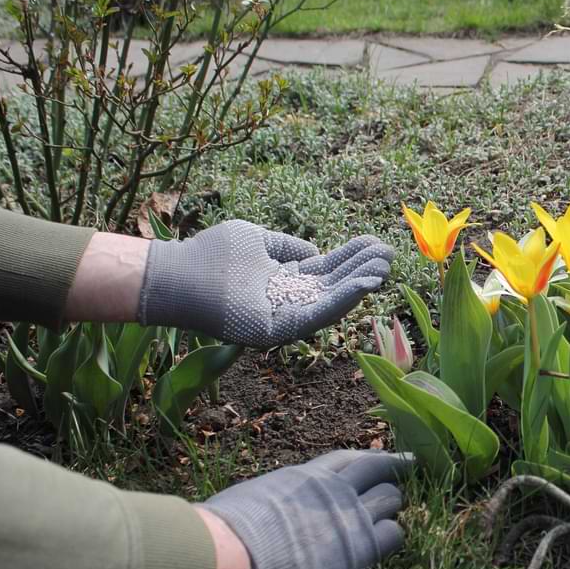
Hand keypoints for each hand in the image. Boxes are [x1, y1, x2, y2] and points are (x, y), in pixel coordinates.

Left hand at [137, 220, 394, 346]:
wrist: (178, 275)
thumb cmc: (211, 255)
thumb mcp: (257, 238)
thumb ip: (287, 246)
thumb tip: (316, 252)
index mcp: (284, 280)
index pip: (326, 270)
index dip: (352, 257)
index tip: (377, 243)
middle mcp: (288, 301)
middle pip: (334, 286)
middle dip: (363, 270)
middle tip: (391, 255)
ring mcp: (285, 317)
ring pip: (331, 302)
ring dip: (360, 286)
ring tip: (384, 270)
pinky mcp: (280, 330)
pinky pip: (317, 315)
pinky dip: (342, 300)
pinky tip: (363, 284)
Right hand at [199, 450, 412, 568]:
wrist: (230, 554)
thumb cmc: (227, 528)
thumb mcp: (256, 495)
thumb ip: (278, 495)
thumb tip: (269, 503)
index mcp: (308, 476)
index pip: (350, 458)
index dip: (368, 458)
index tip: (381, 458)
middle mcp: (335, 490)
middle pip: (380, 471)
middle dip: (390, 476)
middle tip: (400, 482)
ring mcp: (351, 518)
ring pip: (392, 499)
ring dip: (391, 507)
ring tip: (387, 516)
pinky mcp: (360, 549)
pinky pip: (393, 535)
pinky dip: (392, 536)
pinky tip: (384, 543)